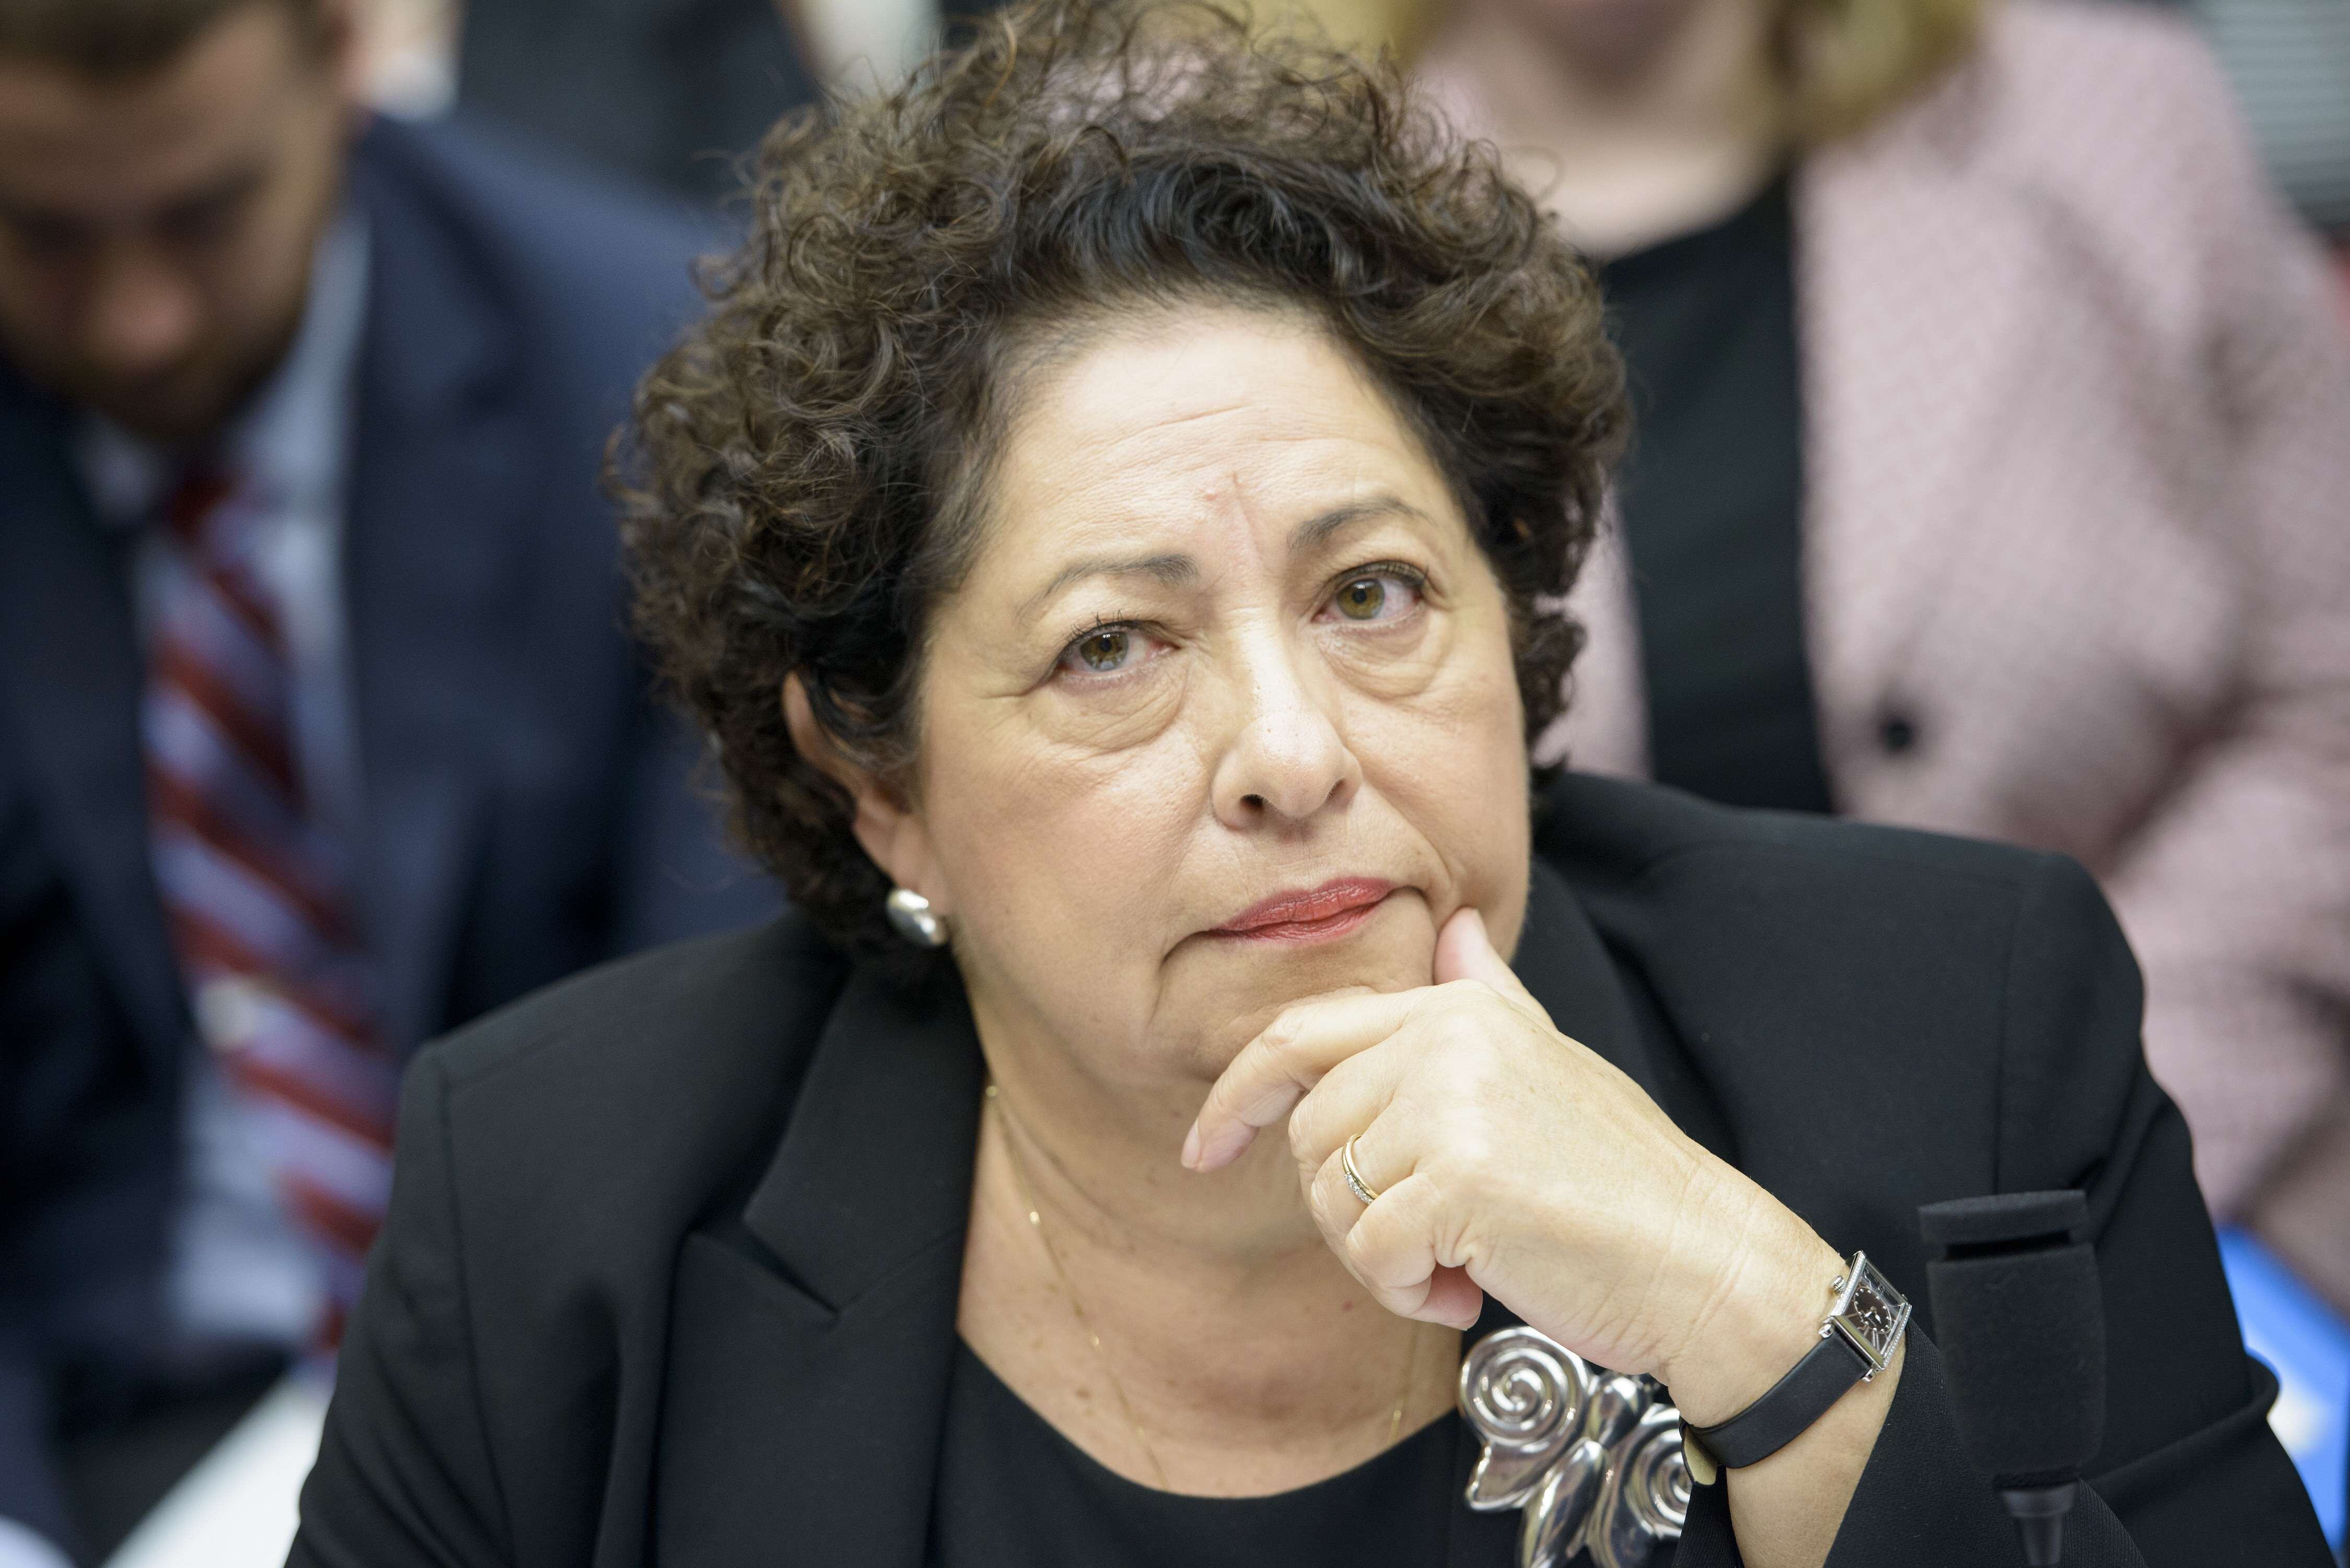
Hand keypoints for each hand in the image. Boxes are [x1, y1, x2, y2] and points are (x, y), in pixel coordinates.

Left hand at [1182, 905, 1842, 1421]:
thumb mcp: (1546, 1063)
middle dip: (1342, 1210)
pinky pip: (1370, 1251)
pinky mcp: (1458, 1177)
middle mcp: (1448, 1037)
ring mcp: (1451, 1102)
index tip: (1203, 1149)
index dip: (1236, 1094)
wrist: (1702, 1260)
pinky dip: (1406, 1291)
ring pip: (1329, 1198)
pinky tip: (1470, 1290)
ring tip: (1460, 1264)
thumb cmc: (1619, 1182)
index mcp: (1459, 1007)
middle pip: (1307, 1132)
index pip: (1300, 1036)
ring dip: (1379, 1258)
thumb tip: (1452, 925)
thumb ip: (1487, 995)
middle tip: (1420, 1245)